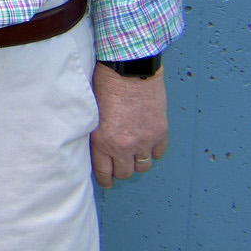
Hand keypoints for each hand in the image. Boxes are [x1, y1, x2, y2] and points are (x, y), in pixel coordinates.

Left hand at [89, 64, 167, 187]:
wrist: (129, 69)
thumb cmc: (105, 83)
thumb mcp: (91, 112)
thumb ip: (95, 132)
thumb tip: (97, 146)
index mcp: (102, 141)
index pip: (104, 172)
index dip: (105, 179)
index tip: (106, 181)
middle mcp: (124, 146)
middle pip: (125, 173)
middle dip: (120, 170)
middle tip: (118, 165)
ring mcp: (144, 140)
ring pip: (143, 166)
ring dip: (137, 162)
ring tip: (132, 154)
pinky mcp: (160, 132)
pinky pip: (158, 153)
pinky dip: (153, 151)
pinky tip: (146, 144)